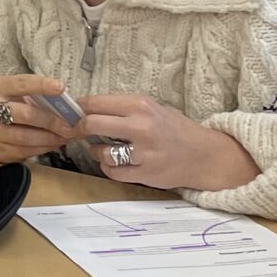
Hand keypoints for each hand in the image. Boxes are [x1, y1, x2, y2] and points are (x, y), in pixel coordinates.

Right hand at [0, 76, 80, 166]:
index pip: (21, 84)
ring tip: (65, 136)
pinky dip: (44, 147)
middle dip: (51, 120)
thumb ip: (37, 97)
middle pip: (26, 114)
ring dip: (50, 137)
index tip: (61, 88)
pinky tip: (55, 144)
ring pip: (27, 136)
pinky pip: (27, 150)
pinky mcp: (0, 150)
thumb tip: (68, 104)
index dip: (41, 85)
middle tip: (70, 126)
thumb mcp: (17, 98)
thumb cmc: (10, 111)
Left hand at [75, 94, 260, 192]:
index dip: (78, 108)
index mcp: (140, 105)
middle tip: (78, 132)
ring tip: (102, 148)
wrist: (203, 155)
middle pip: (92, 124)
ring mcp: (143, 152)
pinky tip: (115, 162)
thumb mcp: (152, 108)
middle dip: (79, 128)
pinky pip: (112, 172)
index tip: (72, 113)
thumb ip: (123, 109)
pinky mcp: (145, 173)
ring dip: (96, 151)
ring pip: (101, 152)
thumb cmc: (174, 129)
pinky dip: (108, 167)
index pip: (95, 102)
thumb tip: (87, 109)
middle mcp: (141, 127)